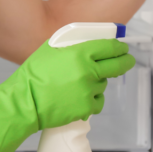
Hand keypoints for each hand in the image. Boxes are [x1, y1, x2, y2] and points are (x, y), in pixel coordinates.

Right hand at [4, 39, 134, 128]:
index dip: (119, 47)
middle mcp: (88, 71)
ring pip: (104, 84)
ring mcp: (89, 90)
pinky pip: (98, 101)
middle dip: (125, 62)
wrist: (25, 101)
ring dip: (97, 82)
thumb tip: (89, 44)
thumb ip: (72, 46)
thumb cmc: (34, 75)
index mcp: (80, 53)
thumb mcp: (51, 49)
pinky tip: (80, 97)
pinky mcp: (87, 108)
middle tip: (127, 61)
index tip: (123, 48)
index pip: (110, 47)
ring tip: (79, 84)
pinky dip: (92, 99)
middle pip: (117, 65)